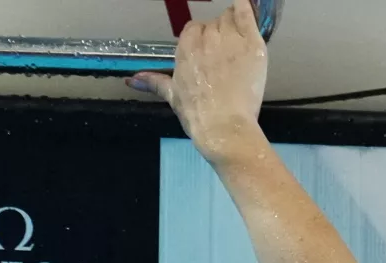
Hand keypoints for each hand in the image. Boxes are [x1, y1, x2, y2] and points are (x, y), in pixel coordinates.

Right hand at [125, 0, 267, 162]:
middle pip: (213, 24)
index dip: (202, 39)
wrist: (224, 127)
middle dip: (218, 36)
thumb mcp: (173, 96)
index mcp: (186, 48)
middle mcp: (207, 39)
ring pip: (230, 19)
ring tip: (237, 45)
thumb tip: (133, 80)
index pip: (194, 28)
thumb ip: (154, 82)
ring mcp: (230, 40)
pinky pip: (247, 14)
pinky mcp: (252, 44)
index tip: (208, 52)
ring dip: (233, 27)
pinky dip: (246, 8)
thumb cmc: (198, 115)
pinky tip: (244, 5)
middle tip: (224, 57)